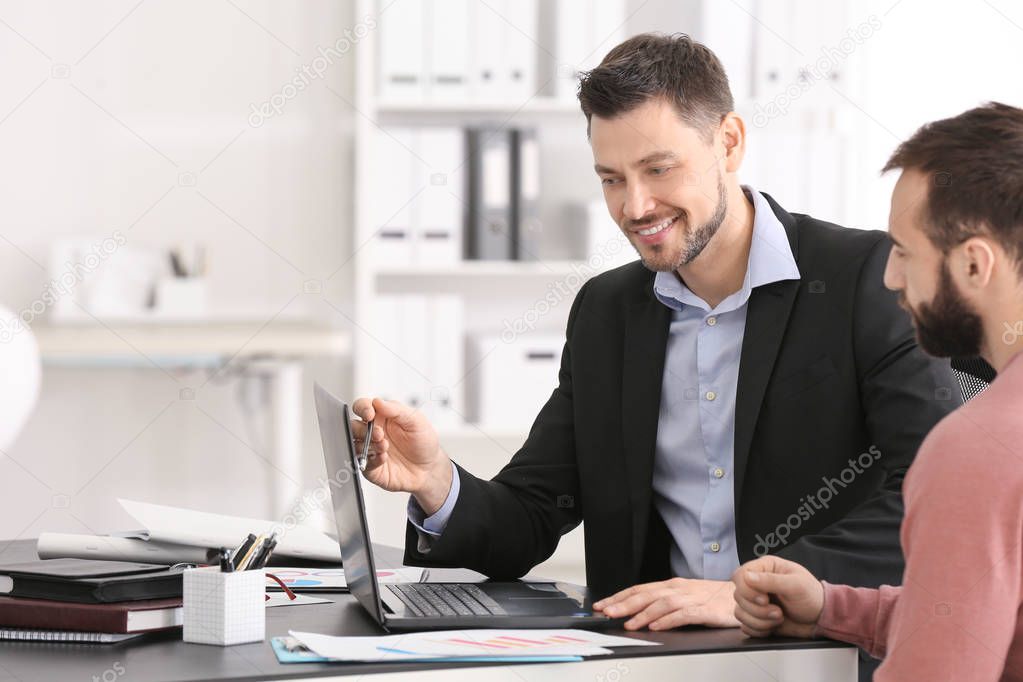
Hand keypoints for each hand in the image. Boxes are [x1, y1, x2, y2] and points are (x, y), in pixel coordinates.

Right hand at [350, 397, 451, 513]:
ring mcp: (370, 449)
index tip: (369, 414)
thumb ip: (396, 410)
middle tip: (379, 434)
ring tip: (384, 446)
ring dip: (367, 445)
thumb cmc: (423, 441)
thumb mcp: (416, 421)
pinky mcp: (371, 467)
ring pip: (354, 444)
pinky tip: (384, 458)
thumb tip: (377, 401)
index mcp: (381, 416)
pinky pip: (363, 463)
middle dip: (363, 429)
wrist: (429, 468)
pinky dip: (372, 460)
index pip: (362, 407)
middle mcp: (372, 432)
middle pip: (353, 426)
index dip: (362, 408)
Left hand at [592, 578, 739, 629]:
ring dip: (642, 613)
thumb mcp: (685, 597)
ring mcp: (691, 598)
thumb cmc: (713, 598)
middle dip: (623, 603)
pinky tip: (656, 626)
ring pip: (661, 603)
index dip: (619, 596)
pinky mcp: (705, 610)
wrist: (744, 595)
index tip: (602, 604)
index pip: (639, 589)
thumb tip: (639, 614)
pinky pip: (683, 615)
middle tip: (607, 612)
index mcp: (672, 585)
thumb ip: (664, 602)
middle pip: (646, 594)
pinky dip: (667, 620)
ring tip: (628, 623)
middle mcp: (679, 588)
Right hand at [731, 556, 823, 638]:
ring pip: (740, 612)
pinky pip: (745, 625)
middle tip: (778, 611)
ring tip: (779, 618)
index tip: (764, 599)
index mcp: (765, 568)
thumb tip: (747, 576)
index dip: (747, 589)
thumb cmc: (812, 596)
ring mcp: (755, 602)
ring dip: (760, 620)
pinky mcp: (756, 618)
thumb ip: (771, 580)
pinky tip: (773, 626)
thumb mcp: (796, 585)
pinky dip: (758, 629)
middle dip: (758, 609)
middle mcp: (757, 584)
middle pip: (738, 596)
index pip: (740, 575)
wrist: (821, 619)